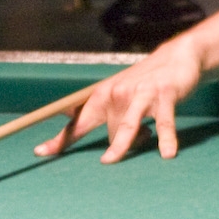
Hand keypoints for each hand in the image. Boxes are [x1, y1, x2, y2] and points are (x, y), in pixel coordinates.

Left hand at [33, 39, 201, 162]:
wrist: (177, 57)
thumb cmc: (146, 81)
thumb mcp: (120, 92)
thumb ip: (103, 111)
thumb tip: (76, 123)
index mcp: (104, 95)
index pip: (78, 121)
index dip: (60, 138)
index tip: (40, 152)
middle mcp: (118, 94)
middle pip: (110, 131)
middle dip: (118, 147)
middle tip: (125, 152)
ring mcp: (141, 95)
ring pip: (128, 128)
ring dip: (119, 146)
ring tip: (108, 161)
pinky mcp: (164, 96)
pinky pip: (163, 124)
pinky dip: (165, 139)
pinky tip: (167, 153)